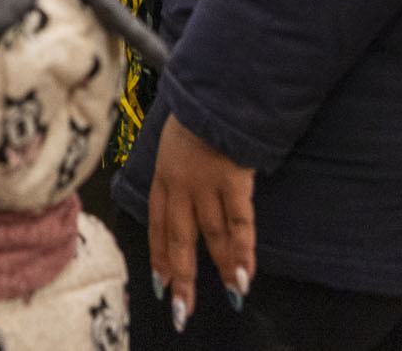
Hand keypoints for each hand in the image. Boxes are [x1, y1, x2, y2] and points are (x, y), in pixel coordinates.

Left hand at [148, 116, 255, 332]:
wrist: (214, 89)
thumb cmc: (197, 112)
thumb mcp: (174, 141)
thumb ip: (177, 169)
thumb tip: (187, 193)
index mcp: (163, 176)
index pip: (156, 224)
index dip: (159, 256)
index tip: (160, 284)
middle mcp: (179, 186)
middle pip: (178, 239)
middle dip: (181, 278)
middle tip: (181, 311)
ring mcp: (205, 184)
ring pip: (210, 236)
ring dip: (219, 270)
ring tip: (228, 298)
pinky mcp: (232, 180)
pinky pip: (239, 222)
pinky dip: (243, 250)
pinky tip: (245, 274)